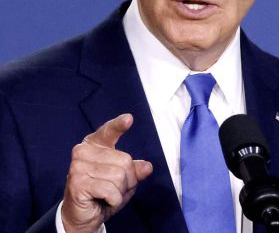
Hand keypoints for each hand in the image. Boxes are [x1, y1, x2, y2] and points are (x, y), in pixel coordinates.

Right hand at [61, 114, 152, 232]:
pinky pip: (111, 190)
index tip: (129, 119)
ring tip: (107, 195)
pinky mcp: (78, 183)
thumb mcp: (124, 179)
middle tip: (113, 188)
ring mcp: (78, 167)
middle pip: (125, 161)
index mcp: (93, 145)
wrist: (82, 215)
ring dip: (120, 191)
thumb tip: (146, 167)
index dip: (118, 125)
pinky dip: (114, 200)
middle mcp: (83, 152)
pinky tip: (103, 201)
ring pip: (119, 176)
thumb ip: (135, 169)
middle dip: (127, 179)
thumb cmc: (102, 193)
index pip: (108, 132)